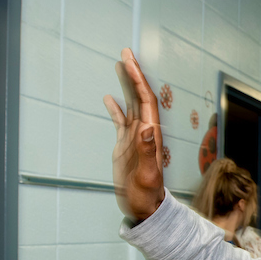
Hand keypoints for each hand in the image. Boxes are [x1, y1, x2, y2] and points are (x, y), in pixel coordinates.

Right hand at [103, 48, 164, 220]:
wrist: (144, 208)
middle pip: (140, 97)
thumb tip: (147, 128)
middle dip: (134, 74)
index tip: (130, 61)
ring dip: (126, 85)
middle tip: (126, 51)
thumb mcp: (146, 175)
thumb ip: (146, 152)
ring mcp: (135, 138)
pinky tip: (109, 97)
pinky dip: (116, 107)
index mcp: (151, 136)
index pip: (146, 101)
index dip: (139, 80)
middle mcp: (145, 133)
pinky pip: (121, 121)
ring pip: (131, 105)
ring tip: (120, 65)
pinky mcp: (125, 145)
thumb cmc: (146, 196)